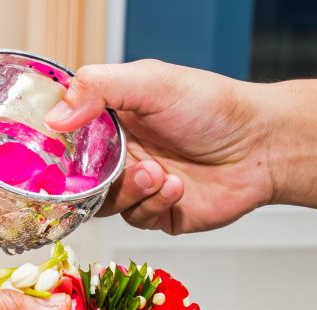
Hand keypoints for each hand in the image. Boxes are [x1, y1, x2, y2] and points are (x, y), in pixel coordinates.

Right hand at [44, 60, 274, 233]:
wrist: (262, 146)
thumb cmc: (212, 107)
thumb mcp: (150, 82)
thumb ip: (98, 89)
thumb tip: (55, 116)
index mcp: (110, 120)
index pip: (65, 137)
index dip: (57, 147)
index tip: (56, 152)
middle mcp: (119, 155)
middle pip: (78, 179)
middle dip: (94, 178)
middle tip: (115, 168)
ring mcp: (137, 186)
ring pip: (105, 204)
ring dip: (130, 190)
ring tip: (158, 173)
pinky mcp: (157, 214)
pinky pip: (137, 219)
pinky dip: (155, 203)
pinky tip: (177, 187)